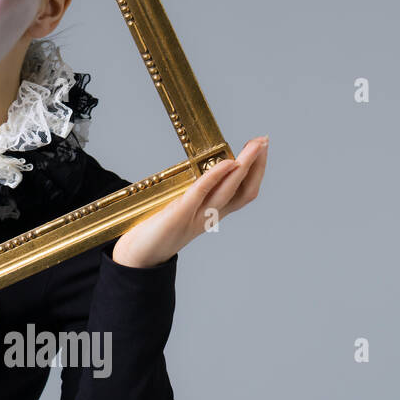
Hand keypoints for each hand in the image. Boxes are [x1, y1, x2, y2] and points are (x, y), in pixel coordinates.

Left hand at [111, 135, 268, 268]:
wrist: (135, 258)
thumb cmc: (152, 233)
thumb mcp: (177, 210)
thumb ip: (189, 195)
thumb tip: (197, 170)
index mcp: (210, 216)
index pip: (242, 193)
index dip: (254, 172)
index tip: (259, 149)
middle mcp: (208, 218)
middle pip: (242, 191)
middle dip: (256, 165)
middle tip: (264, 141)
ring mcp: (196, 218)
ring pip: (229, 191)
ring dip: (245, 166)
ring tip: (255, 146)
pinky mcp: (178, 215)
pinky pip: (200, 193)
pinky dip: (215, 177)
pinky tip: (227, 162)